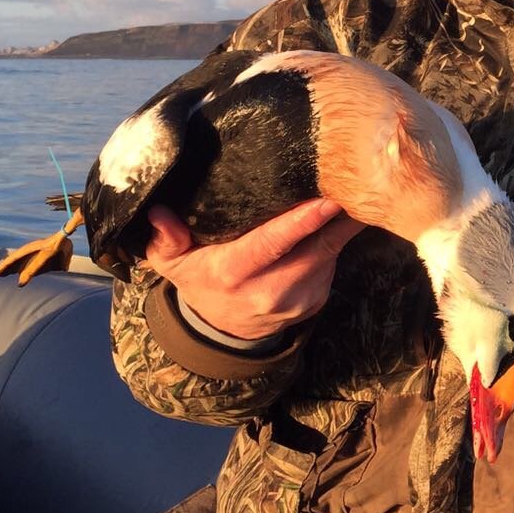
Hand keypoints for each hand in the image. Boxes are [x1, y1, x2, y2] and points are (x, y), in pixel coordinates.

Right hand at [145, 200, 366, 339]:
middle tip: (354, 180)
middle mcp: (269, 292)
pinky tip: (332, 220)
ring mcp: (297, 301)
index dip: (302, 222)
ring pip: (329, 253)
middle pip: (316, 247)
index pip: (271, 244)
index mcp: (233, 274)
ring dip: (339, 224)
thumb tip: (159, 213)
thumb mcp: (173, 261)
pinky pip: (332, 263)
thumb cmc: (199, 279)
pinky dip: (333, 240)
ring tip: (346, 191)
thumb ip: (167, 238)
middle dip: (338, 216)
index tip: (328, 200)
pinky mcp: (315, 302)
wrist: (222, 332)